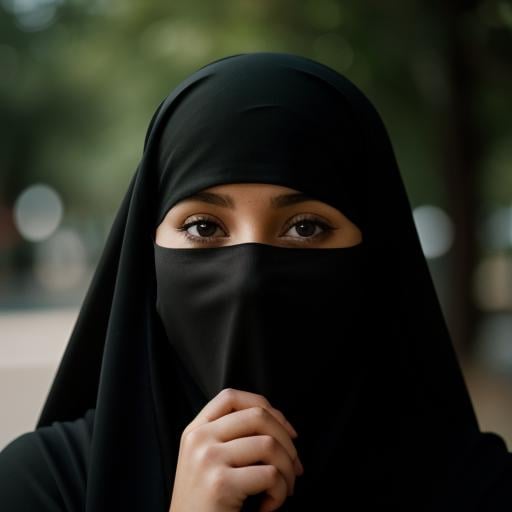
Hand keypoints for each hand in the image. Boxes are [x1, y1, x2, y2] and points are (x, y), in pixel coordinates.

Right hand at [168, 387, 303, 511]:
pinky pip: (270, 476)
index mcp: (195, 430)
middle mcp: (199, 439)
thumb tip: (280, 424)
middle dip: (287, 440)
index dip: (265, 407)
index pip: (231, 397)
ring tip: (283, 489)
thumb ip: (230, 436)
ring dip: (288, 470)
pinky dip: (280, 493)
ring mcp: (208, 459)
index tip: (285, 430)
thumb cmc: (207, 504)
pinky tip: (267, 506)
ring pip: (269, 445)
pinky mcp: (221, 484)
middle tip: (294, 466)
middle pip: (257, 416)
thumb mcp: (207, 460)